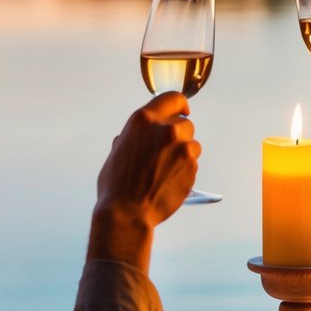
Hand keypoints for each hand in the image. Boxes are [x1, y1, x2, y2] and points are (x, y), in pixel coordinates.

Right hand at [87, 92, 199, 265]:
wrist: (127, 212)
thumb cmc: (117, 185)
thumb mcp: (117, 151)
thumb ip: (131, 137)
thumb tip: (133, 136)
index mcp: (143, 120)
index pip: (172, 98)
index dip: (180, 105)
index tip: (183, 111)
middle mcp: (165, 129)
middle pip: (184, 123)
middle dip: (179, 135)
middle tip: (168, 151)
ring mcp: (181, 147)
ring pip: (192, 143)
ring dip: (184, 152)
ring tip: (167, 169)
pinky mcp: (191, 165)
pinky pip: (194, 161)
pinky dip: (186, 168)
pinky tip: (170, 179)